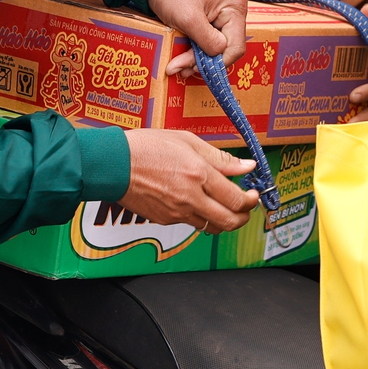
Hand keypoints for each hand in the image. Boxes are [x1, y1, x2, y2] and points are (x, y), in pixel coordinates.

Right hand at [120, 129, 259, 230]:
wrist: (114, 165)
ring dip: (223, 219)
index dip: (250, 200)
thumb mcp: (187, 141)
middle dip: (244, 217)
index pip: (236, 199)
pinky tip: (197, 202)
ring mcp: (177, 212)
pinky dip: (200, 216)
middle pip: (229, 221)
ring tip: (224, 206)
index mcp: (199, 175)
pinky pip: (190, 223)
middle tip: (246, 207)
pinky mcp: (165, 220)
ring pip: (211, 226)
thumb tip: (246, 166)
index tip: (253, 194)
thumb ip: (220, 157)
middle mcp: (190, 198)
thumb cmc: (147, 147)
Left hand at [147, 0, 247, 76]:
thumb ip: (206, 42)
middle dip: (204, 62)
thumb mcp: (188, 18)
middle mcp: (234, 11)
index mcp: (235, 6)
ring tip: (178, 66)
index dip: (217, 63)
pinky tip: (182, 57)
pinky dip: (195, 51)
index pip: (236, 47)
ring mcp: (224, 16)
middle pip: (226, 49)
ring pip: (216, 48)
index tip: (193, 69)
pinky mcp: (213, 20)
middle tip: (181, 70)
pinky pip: (209, 42)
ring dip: (197, 59)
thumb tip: (214, 63)